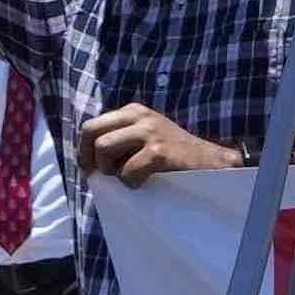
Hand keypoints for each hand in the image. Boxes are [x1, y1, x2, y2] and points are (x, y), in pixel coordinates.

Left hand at [73, 104, 242, 180]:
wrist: (211, 163)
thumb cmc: (172, 158)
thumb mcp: (144, 138)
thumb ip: (120, 140)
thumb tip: (86, 161)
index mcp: (132, 112)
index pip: (90, 126)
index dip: (83, 150)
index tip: (91, 169)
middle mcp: (139, 116)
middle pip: (91, 131)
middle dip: (91, 157)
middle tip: (105, 174)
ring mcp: (149, 132)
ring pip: (103, 148)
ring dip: (111, 170)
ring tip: (129, 176)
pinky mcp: (159, 152)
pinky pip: (126, 171)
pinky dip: (131, 183)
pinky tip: (145, 182)